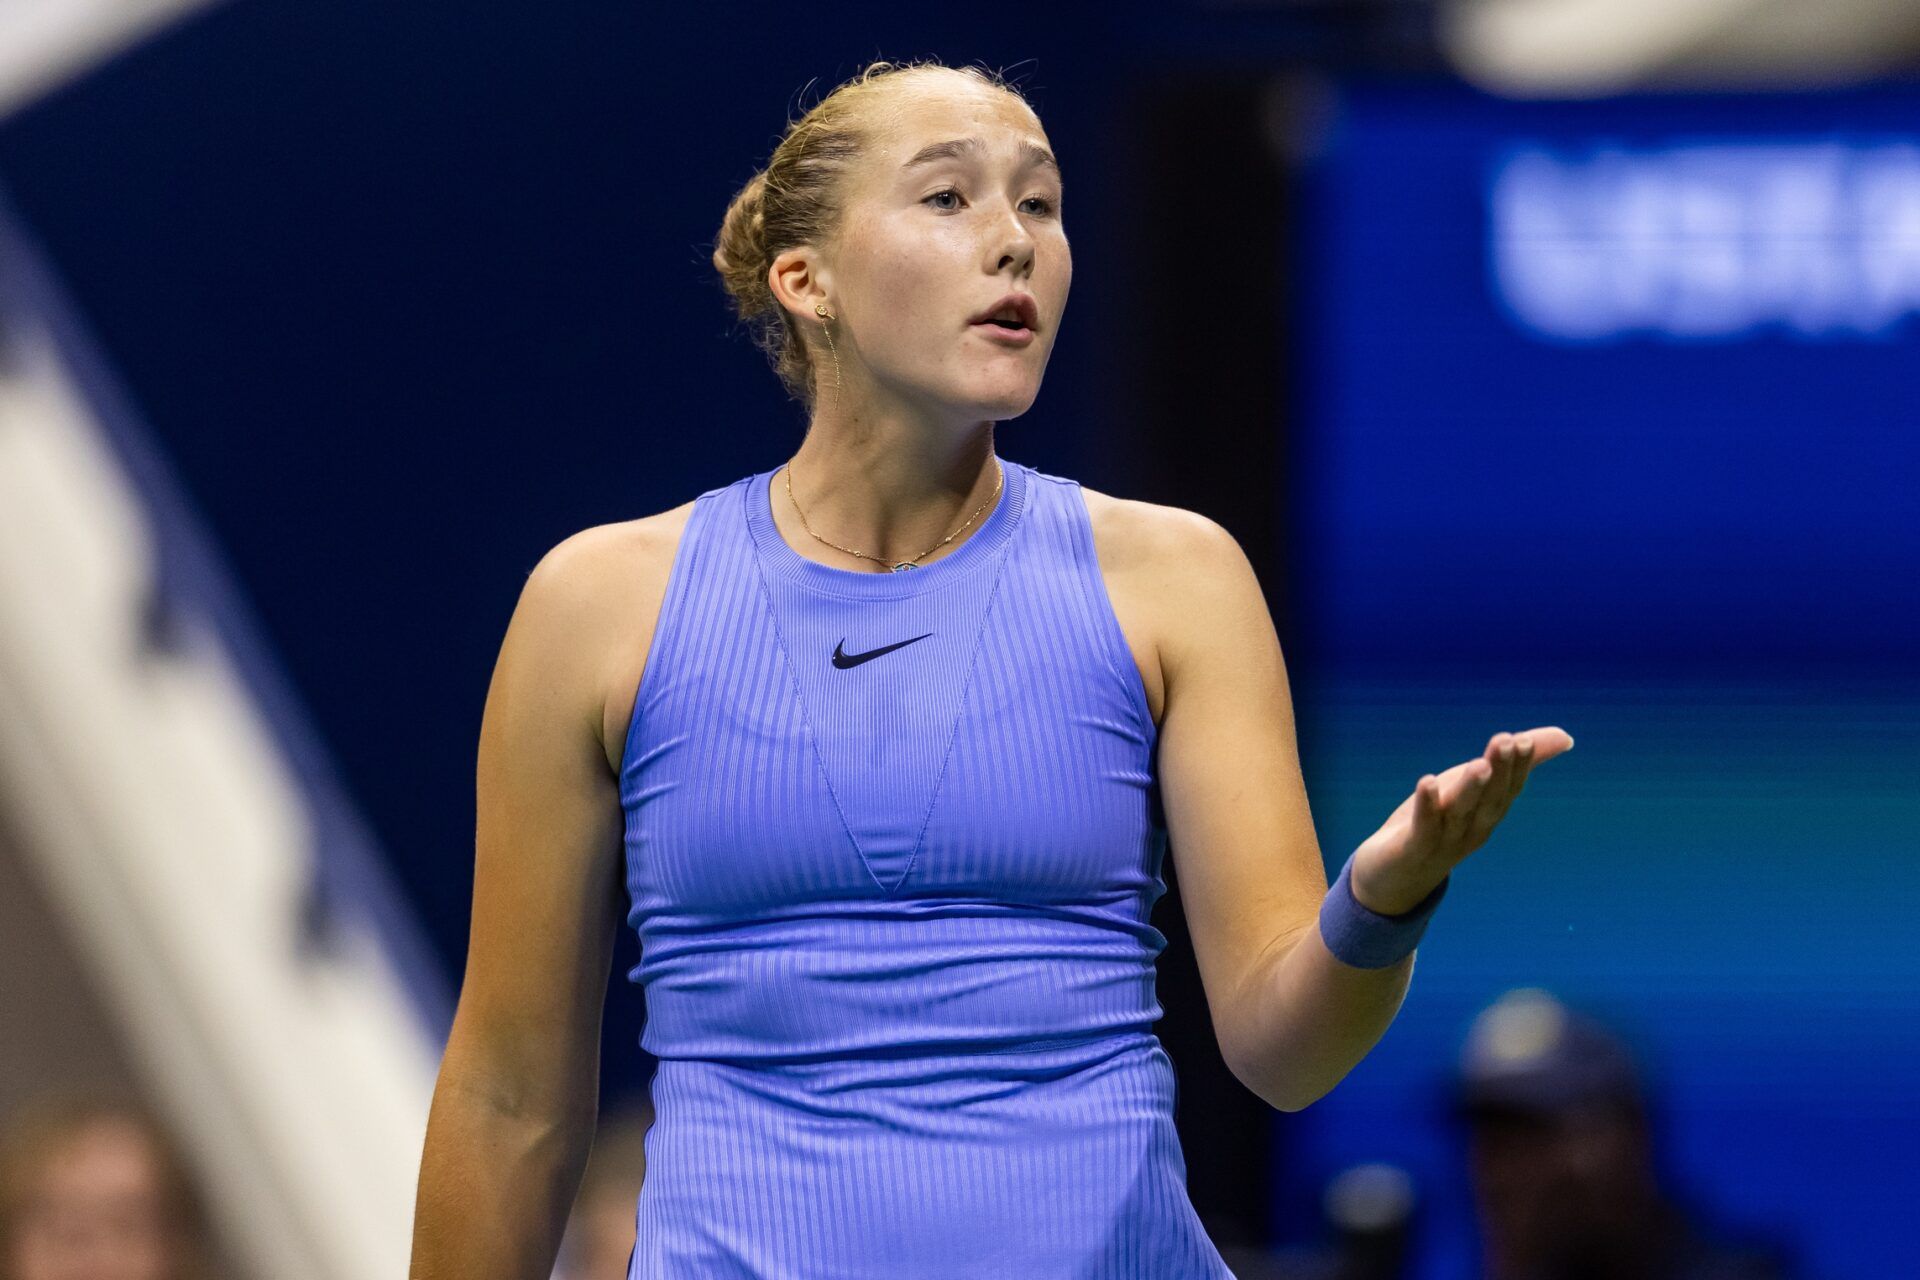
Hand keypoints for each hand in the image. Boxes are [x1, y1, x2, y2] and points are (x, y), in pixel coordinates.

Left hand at [1347, 726, 1574, 915]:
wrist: (1394, 880)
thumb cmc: (1439, 824)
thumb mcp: (1472, 787)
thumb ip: (1511, 763)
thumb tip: (1566, 738)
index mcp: (1488, 814)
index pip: (1509, 789)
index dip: (1517, 766)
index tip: (1523, 740)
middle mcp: (1472, 830)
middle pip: (1489, 800)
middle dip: (1500, 771)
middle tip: (1508, 741)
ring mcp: (1443, 842)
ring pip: (1460, 814)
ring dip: (1471, 789)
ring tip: (1479, 764)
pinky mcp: (1412, 848)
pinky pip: (1423, 828)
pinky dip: (1427, 806)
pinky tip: (1427, 782)